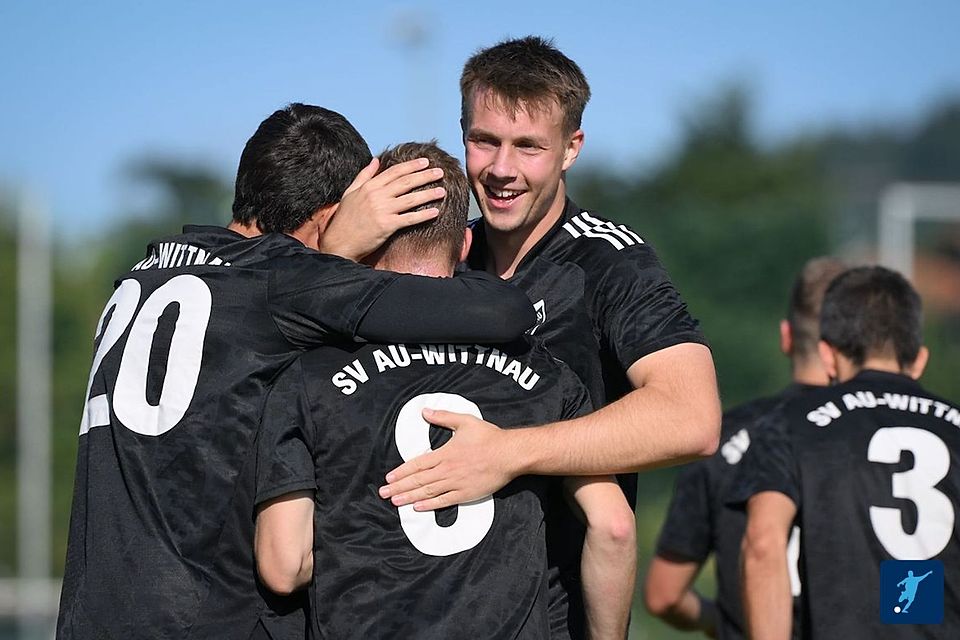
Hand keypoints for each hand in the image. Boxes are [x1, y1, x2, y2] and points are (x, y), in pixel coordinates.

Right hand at [319, 157, 445, 260]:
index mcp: (369, 186)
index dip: (411, 166)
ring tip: (442, 190)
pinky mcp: (387, 226)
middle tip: (439, 172)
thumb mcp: (350, 192)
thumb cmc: (345, 219)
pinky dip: (423, 215)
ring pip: (411, 199)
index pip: (395, 172)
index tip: (425, 161)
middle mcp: (377, 196)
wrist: (339, 242)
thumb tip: (376, 160)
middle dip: (425, 176)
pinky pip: (409, 219)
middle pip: (406, 182)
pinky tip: (435, 212)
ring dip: (428, 194)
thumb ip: (364, 175)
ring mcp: (383, 210)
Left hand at [378, 408, 517, 510]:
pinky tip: (418, 508)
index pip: (417, 464)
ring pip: (428, 492)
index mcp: (445, 453)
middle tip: (384, 493)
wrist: (509, 454)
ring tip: (395, 502)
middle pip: (418, 480)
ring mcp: (456, 483)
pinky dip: (430, 505)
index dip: (401, 471)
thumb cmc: (488, 437)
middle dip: (399, 487)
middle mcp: (447, 470)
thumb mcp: (464, 421)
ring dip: (409, 497)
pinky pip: (444, 501)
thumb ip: (443, 417)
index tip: (389, 477)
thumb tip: (425, 412)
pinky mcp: (466, 494)